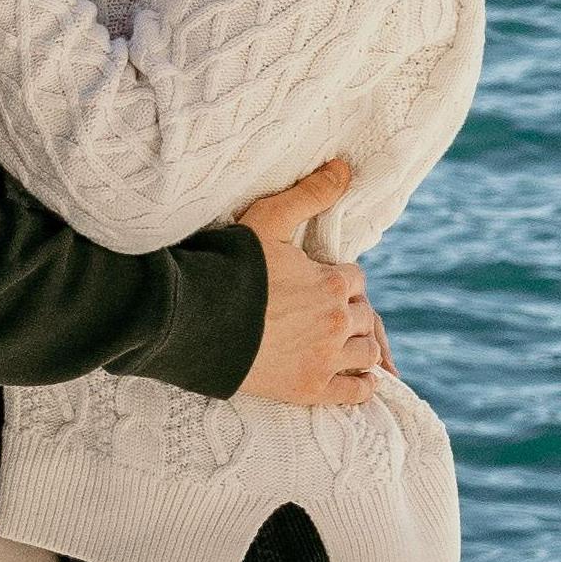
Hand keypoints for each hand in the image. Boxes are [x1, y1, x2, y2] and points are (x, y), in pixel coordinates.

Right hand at [233, 156, 381, 408]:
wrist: (194, 318)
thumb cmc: (230, 267)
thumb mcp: (268, 220)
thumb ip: (310, 194)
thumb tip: (345, 168)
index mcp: (332, 283)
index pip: (355, 280)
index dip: (338, 281)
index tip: (318, 285)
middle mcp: (336, 322)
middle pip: (364, 317)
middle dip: (347, 313)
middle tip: (321, 314)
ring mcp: (325, 359)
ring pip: (366, 354)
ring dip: (358, 347)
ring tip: (338, 343)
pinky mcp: (310, 389)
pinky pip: (355, 393)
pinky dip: (362, 386)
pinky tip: (354, 379)